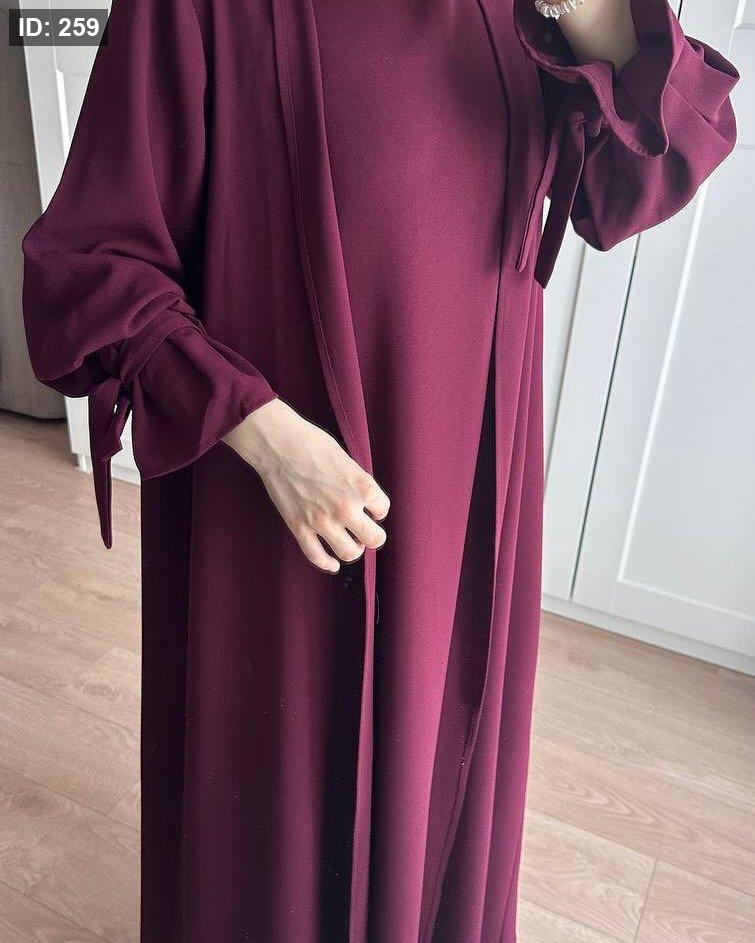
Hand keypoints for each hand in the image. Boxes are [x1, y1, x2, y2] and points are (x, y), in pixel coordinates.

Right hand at [222, 398, 389, 572]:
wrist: (278, 444)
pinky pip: (317, 556)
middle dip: (372, 536)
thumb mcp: (347, 459)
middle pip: (374, 539)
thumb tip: (363, 500)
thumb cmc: (312, 443)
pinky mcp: (300, 527)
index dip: (377, 509)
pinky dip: (327, 564)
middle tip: (365, 531)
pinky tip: (332, 564)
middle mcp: (346, 507)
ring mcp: (322, 520)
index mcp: (362, 487)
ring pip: (349, 553)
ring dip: (353, 550)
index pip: (383, 510)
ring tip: (350, 543)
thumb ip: (358, 483)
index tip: (370, 507)